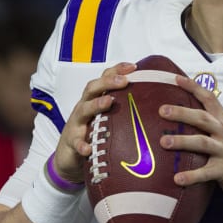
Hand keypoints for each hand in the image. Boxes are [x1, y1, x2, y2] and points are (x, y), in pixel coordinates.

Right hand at [53, 62, 135, 183]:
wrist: (68, 156)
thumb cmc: (92, 132)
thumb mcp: (106, 118)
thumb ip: (123, 109)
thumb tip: (154, 103)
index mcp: (94, 99)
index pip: (104, 79)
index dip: (117, 70)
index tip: (134, 67)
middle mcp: (84, 107)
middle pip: (92, 88)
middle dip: (108, 82)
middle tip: (124, 81)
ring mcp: (76, 124)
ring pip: (83, 110)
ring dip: (96, 104)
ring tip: (109, 101)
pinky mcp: (71, 142)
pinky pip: (76, 142)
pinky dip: (82, 145)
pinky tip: (88, 148)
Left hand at [158, 75, 222, 206]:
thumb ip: (211, 129)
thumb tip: (183, 121)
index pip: (210, 99)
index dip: (194, 88)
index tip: (176, 78)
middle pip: (203, 118)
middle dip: (182, 113)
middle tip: (162, 110)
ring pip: (202, 142)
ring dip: (182, 141)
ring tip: (163, 142)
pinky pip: (206, 172)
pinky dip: (191, 176)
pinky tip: (177, 178)